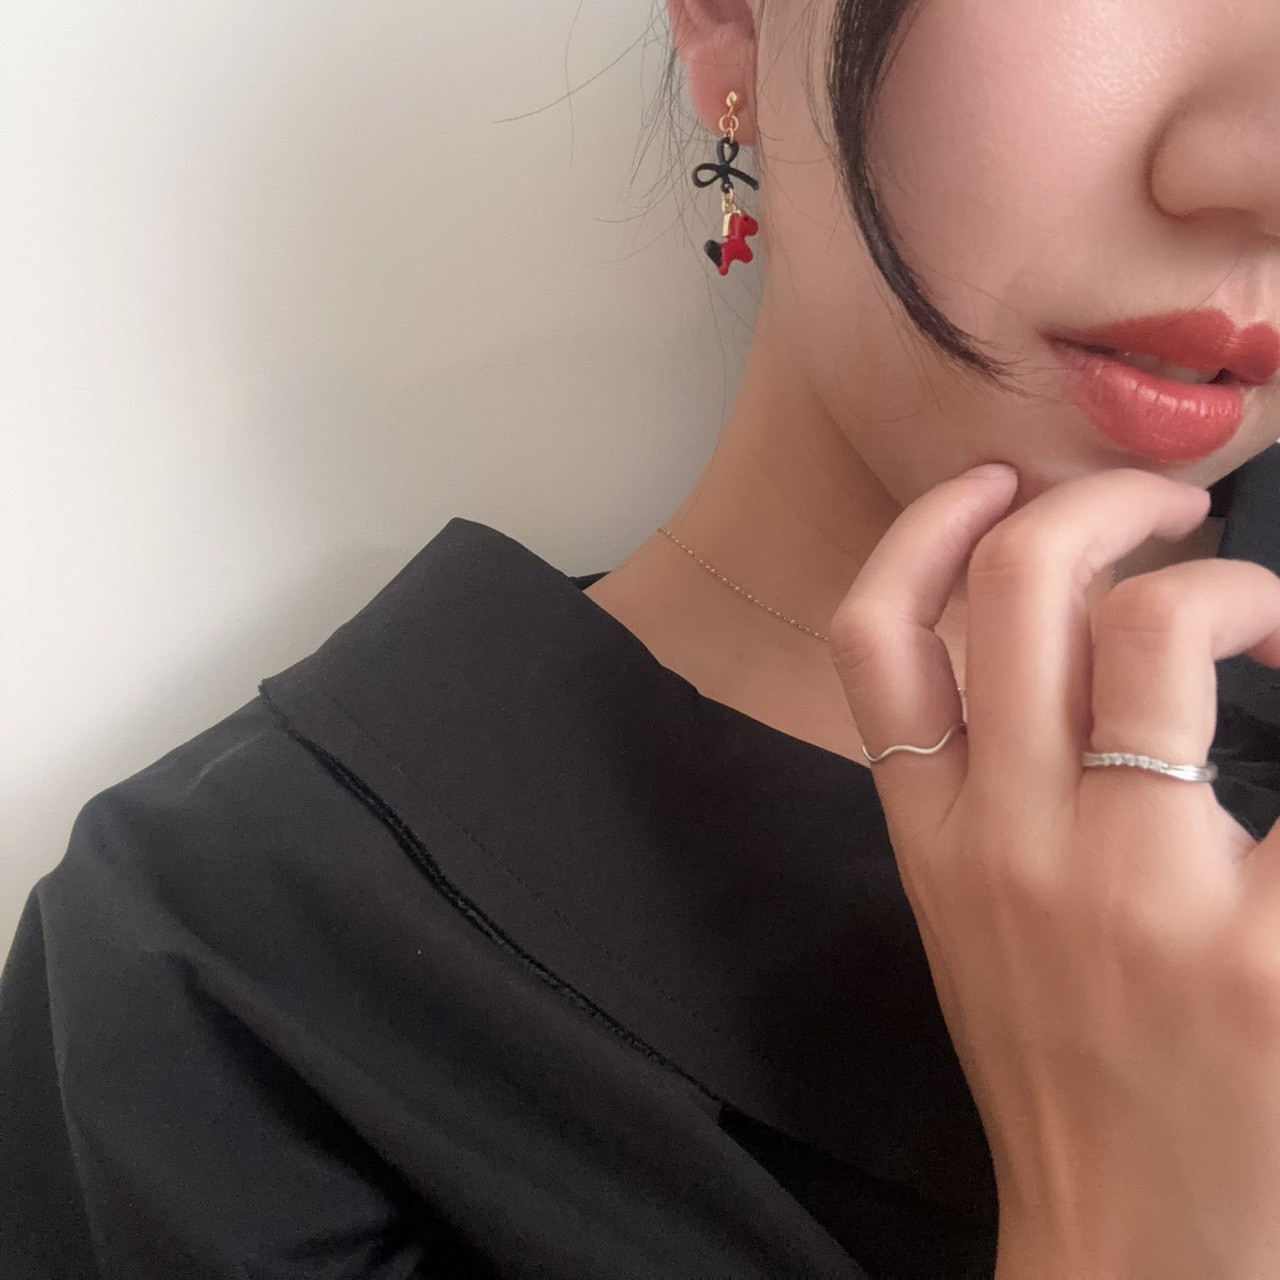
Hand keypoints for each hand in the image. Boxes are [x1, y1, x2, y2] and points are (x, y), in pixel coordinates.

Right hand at [828, 463, 1279, 1277]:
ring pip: (1153, 630)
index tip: (998, 489)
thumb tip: (1071, 656)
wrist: (1139, 1246)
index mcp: (935, 840)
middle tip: (1167, 514)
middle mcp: (1009, 843)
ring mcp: (1132, 891)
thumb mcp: (977, 917)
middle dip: (1100, 504)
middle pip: (1017, 590)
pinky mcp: (1264, 947)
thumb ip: (990, 794)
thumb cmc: (1067, 1066)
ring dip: (1234, 585)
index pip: (874, 641)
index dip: (928, 529)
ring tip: (1272, 617)